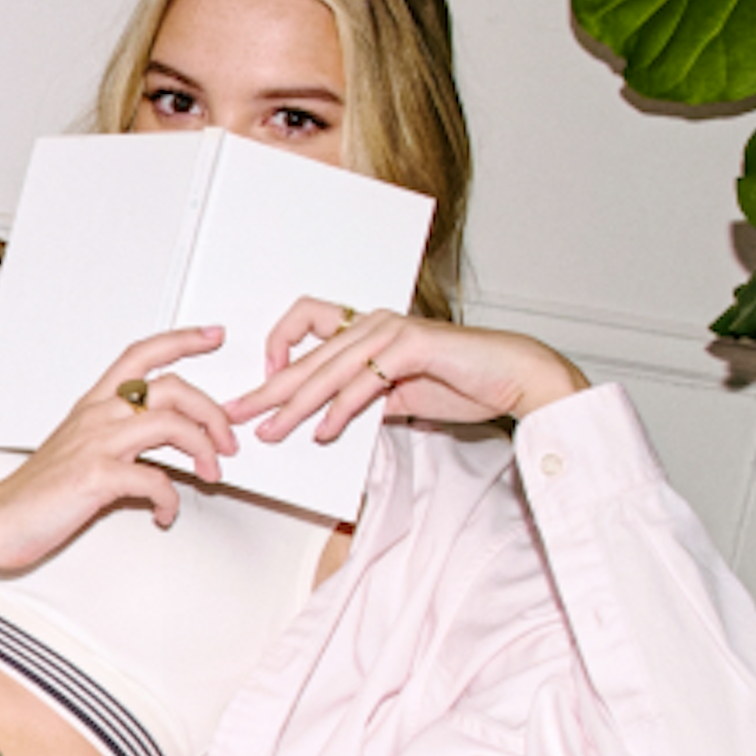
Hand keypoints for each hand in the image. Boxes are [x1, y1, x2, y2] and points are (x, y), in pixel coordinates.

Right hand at [0, 327, 233, 574]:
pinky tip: (166, 513)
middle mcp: (96, 416)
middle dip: (212, 412)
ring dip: (203, 449)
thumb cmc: (37, 491)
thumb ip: (118, 439)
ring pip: (170, 423)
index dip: (181, 340)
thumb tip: (164, 447)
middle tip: (227, 439)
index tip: (213, 336)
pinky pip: (155, 480)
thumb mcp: (78, 450)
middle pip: (171, 386)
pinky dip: (171, 500)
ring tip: (211, 474)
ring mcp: (95, 444)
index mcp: (93, 405)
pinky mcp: (96, 477)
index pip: (141, 355)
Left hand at [231, 299, 587, 443]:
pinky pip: (363, 383)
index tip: (264, 381)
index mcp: (370, 328)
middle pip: (307, 356)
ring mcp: (393, 332)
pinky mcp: (412, 347)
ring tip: (271, 430)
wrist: (516, 376)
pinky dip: (340, 411)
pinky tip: (324, 432)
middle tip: (239, 412)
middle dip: (268, 389)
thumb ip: (367, 400)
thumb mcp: (402, 394)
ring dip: (296, 405)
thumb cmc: (465, 381)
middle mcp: (375, 323)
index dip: (280, 346)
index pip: (307, 323)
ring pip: (328, 371)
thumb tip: (331, 419)